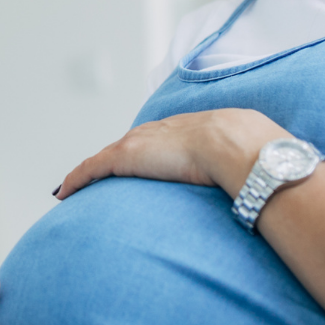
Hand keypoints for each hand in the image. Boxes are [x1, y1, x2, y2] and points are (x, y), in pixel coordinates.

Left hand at [54, 109, 289, 200]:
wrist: (237, 145)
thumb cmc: (248, 153)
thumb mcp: (244, 159)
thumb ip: (243, 171)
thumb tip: (261, 192)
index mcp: (183, 130)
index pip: (153, 142)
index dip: (141, 154)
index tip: (134, 166)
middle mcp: (155, 132)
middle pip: (123, 148)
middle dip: (108, 162)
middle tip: (94, 177)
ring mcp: (138, 145)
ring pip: (102, 160)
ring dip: (87, 174)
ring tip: (72, 188)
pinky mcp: (124, 159)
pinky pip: (90, 171)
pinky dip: (76, 181)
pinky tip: (63, 194)